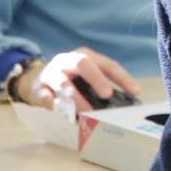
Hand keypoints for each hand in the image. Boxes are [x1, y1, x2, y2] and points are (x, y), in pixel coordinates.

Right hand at [14, 47, 140, 111]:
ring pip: (63, 83)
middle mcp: (68, 61)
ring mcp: (51, 74)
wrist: (34, 80)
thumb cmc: (70, 79)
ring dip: (76, 98)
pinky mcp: (38, 89)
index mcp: (85, 56)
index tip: (135, 92)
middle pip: (83, 64)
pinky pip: (45, 97)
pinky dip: (54, 105)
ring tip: (87, 111)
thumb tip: (126, 101)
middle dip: (97, 78)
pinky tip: (62, 114)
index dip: (122, 77)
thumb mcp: (87, 75)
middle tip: (107, 94)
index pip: (108, 65)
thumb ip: (102, 84)